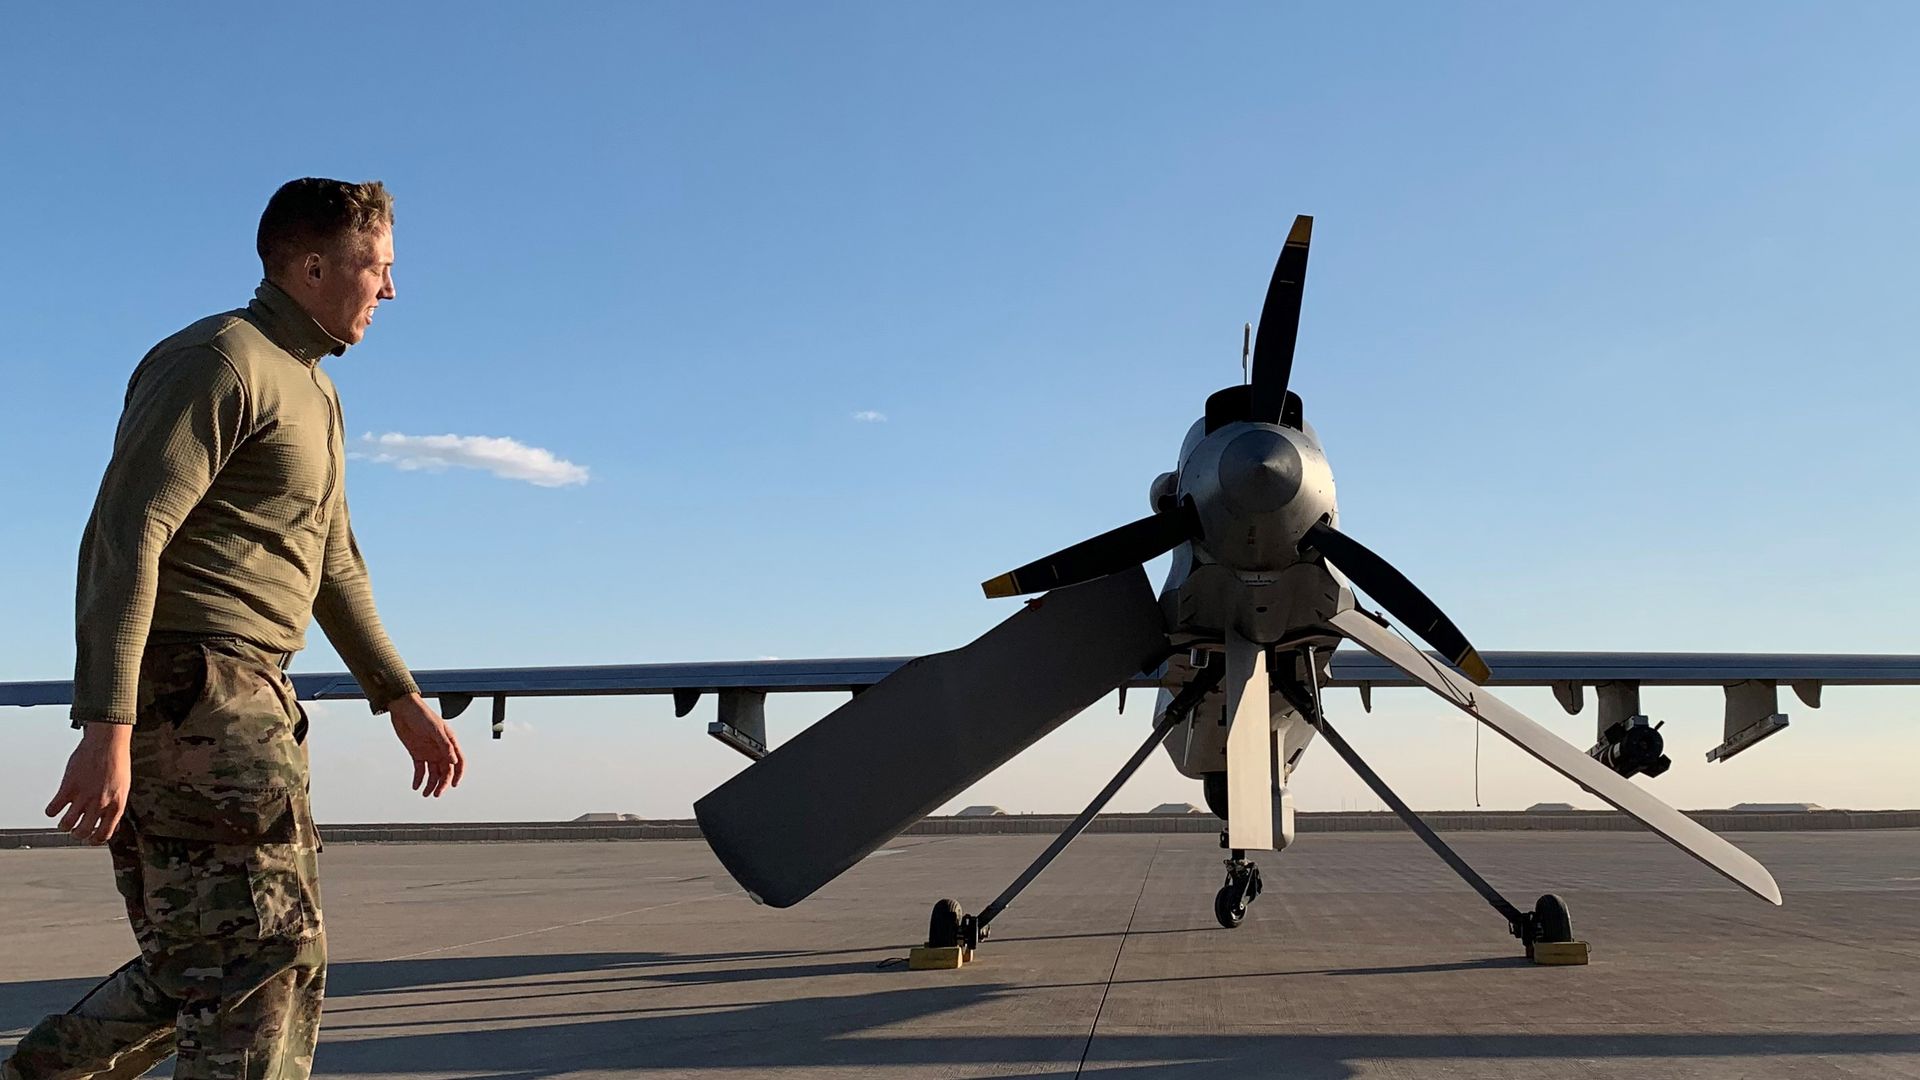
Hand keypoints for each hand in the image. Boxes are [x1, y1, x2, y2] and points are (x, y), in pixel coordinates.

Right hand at [46, 723, 131, 844]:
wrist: (108, 742)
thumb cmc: (117, 762)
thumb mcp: (123, 788)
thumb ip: (116, 807)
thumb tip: (114, 825)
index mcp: (116, 805)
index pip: (104, 833)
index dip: (95, 840)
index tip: (90, 839)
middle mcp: (100, 803)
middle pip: (83, 832)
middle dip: (77, 834)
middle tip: (75, 830)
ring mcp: (83, 796)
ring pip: (66, 824)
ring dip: (63, 825)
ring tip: (64, 821)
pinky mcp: (68, 787)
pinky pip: (53, 808)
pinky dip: (51, 811)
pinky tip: (54, 807)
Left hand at [389, 693, 464, 796]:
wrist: (402, 709)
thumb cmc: (421, 714)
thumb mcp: (435, 729)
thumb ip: (445, 745)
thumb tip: (453, 761)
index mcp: (449, 742)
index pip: (458, 761)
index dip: (458, 774)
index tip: (454, 785)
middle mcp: (440, 749)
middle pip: (445, 771)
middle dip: (442, 783)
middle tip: (436, 794)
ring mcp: (429, 752)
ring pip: (433, 773)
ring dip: (431, 784)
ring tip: (426, 793)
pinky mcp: (417, 753)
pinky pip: (420, 770)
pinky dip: (419, 779)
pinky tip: (416, 786)